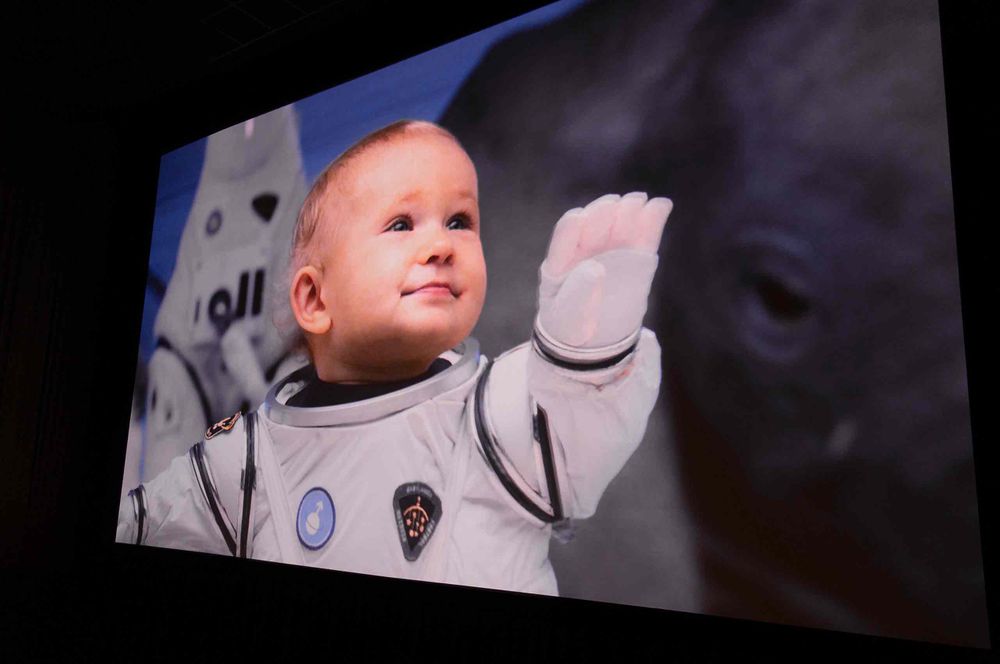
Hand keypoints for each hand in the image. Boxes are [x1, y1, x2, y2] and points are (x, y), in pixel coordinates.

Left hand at [536, 192, 671, 354]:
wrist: (594, 342)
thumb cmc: (573, 327)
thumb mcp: (570, 316)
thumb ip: (579, 292)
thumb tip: (594, 267)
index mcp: (560, 261)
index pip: (564, 237)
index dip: (571, 227)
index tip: (579, 218)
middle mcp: (585, 250)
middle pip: (593, 225)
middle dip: (603, 213)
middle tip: (615, 204)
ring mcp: (611, 251)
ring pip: (619, 225)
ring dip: (628, 210)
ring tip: (639, 200)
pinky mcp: (635, 257)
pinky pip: (644, 236)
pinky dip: (652, 219)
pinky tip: (660, 205)